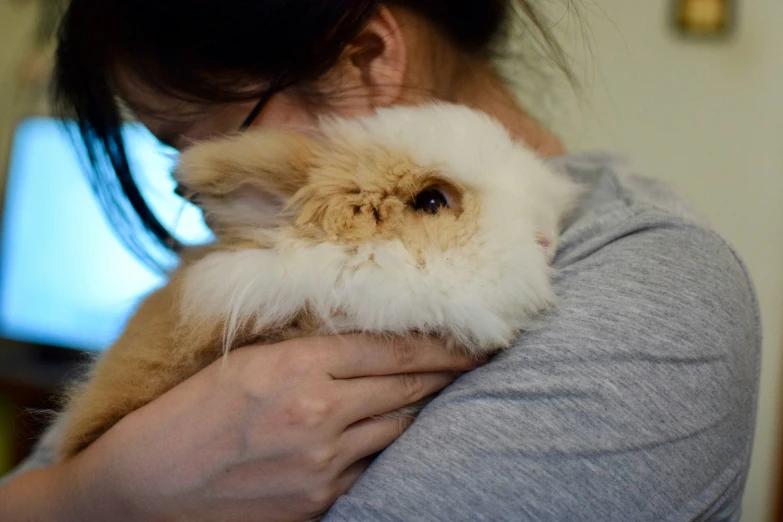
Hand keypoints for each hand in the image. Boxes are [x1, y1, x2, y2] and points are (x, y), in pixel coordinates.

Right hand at [18, 334, 480, 521]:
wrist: (138, 492)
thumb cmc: (179, 418)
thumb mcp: (240, 364)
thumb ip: (302, 351)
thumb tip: (352, 339)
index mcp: (295, 369)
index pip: (388, 349)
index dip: (437, 343)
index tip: (469, 336)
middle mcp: (317, 415)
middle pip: (404, 388)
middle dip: (446, 371)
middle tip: (479, 357)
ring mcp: (321, 465)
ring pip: (396, 429)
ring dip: (422, 408)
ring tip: (445, 391)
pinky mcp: (317, 503)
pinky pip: (370, 467)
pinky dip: (387, 445)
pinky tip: (397, 432)